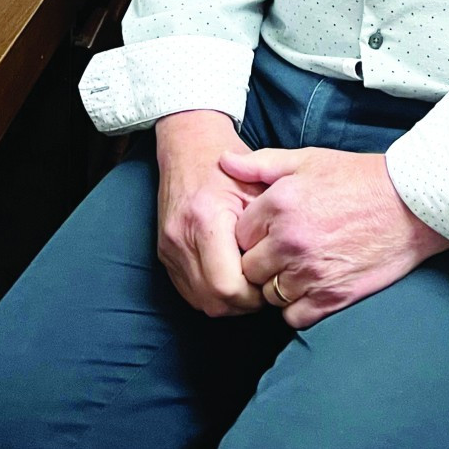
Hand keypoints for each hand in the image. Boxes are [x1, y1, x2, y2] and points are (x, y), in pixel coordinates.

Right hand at [155, 109, 264, 316]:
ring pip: (200, 301)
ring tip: (249, 281)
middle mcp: (181, 237)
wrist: (187, 145)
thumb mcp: (257, 184)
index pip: (228, 286)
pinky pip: (189, 291)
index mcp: (205, 219)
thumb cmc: (226, 163)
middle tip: (264, 285)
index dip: (254, 294)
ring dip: (228, 302)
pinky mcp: (164, 252)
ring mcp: (168, 247)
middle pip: (214, 301)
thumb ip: (270, 227)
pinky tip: (229, 277)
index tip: (270, 278)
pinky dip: (211, 293)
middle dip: (244, 303)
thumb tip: (284, 268)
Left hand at [222, 147, 448, 328]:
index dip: (251, 234)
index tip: (266, 231)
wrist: (410, 205)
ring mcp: (310, 272)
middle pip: (249, 268)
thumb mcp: (306, 160)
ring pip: (269, 294)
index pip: (238, 234)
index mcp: (279, 205)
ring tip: (298, 268)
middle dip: (260, 262)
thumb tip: (223, 162)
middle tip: (279, 253)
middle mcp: (289, 242)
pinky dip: (297, 307)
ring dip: (278, 285)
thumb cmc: (357, 178)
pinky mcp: (332, 297)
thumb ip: (260, 164)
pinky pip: (293, 316)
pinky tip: (311, 287)